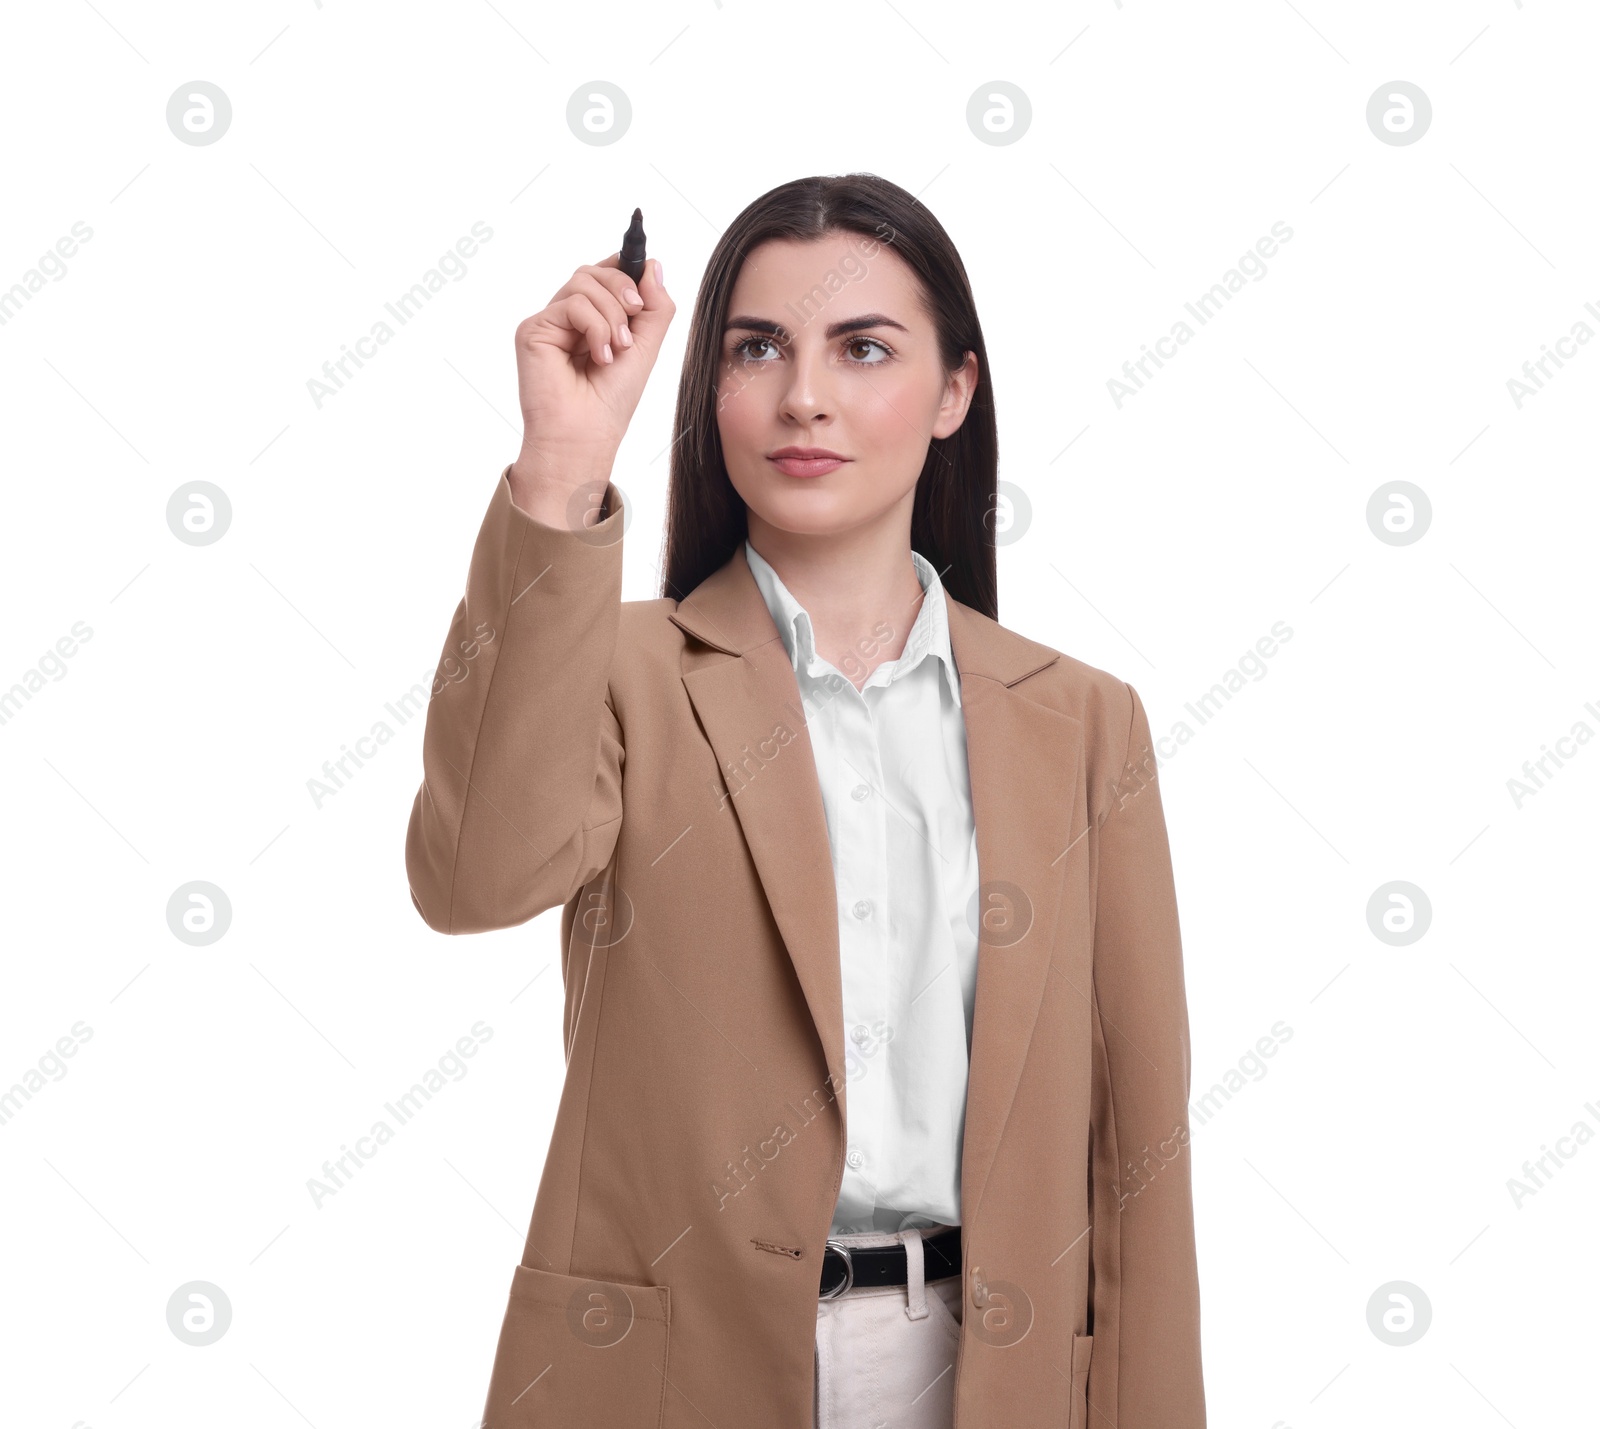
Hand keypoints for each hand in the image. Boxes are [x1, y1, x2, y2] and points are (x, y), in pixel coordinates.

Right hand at [509, 252, 673, 514]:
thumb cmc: (611, 402)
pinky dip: (595, 327)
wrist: (586, 435)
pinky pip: (571, 303)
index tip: (643, 287)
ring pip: (584, 281)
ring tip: (615, 350)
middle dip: (623, 290)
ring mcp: (550, 322)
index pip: (607, 273)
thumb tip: (653, 264)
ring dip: (611, 314)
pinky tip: (598, 356)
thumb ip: (654, 307)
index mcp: (594, 320)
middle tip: (632, 324)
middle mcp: (569, 317)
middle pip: (595, 271)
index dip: (626, 268)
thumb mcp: (645, 348)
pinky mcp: (533, 330)